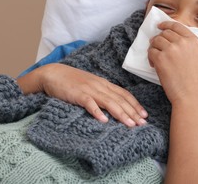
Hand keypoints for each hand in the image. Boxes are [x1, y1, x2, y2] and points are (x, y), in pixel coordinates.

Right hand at [24, 63, 147, 126]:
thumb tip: (115, 105)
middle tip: (142, 123)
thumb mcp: (91, 86)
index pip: (124, 94)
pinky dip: (97, 112)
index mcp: (104, 84)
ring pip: (109, 102)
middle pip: (120, 99)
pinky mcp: (77, 94)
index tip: (144, 115)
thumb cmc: (72, 81)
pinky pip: (89, 103)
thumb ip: (102, 93)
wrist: (53, 73)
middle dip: (132, 112)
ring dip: (121, 113)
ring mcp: (89, 89)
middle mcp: (100, 86)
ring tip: (130, 124)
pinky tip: (104, 120)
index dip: (135, 104)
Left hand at [148, 21, 197, 103]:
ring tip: (155, 57)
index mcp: (193, 40)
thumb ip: (191, 46)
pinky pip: (151, 52)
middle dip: (159, 38)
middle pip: (165, 33)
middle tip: (156, 46)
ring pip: (156, 41)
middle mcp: (182, 42)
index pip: (177, 25)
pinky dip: (150, 57)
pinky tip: (153, 64)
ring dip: (153, 47)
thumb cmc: (197, 81)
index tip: (160, 26)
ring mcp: (171, 49)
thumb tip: (179, 39)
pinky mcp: (160, 58)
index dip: (166, 24)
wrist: (191, 95)